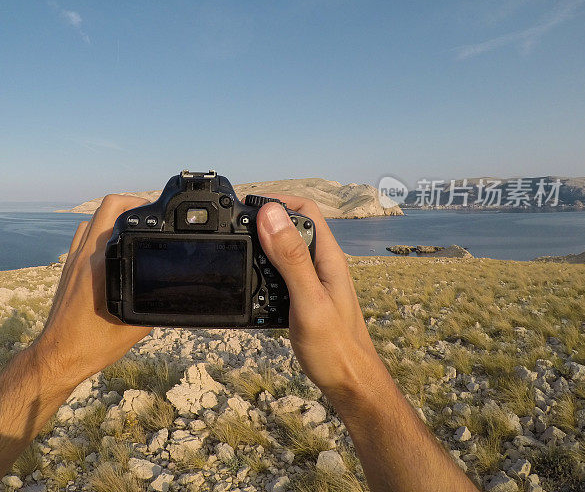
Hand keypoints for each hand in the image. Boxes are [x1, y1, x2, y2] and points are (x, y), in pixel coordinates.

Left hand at [33, 194, 151, 392]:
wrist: (58, 356)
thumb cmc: (91, 345)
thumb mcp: (134, 326)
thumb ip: (155, 305)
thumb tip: (177, 294)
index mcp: (100, 265)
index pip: (118, 216)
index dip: (139, 206)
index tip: (157, 214)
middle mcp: (84, 256)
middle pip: (104, 207)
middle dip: (129, 202)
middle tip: (148, 213)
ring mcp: (73, 260)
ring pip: (91, 219)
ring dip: (111, 215)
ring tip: (131, 226)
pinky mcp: (67, 268)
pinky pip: (82, 235)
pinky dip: (97, 229)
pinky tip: (111, 245)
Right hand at [256, 197, 386, 404]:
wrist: (350, 385)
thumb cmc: (336, 347)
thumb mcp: (308, 300)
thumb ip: (290, 258)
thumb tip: (270, 215)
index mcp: (328, 257)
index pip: (305, 209)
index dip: (276, 200)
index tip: (245, 205)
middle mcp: (323, 264)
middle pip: (292, 225)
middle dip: (264, 220)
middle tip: (234, 226)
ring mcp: (315, 280)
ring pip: (285, 249)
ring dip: (262, 245)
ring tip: (239, 248)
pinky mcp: (306, 297)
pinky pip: (282, 273)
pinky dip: (264, 270)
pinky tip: (252, 281)